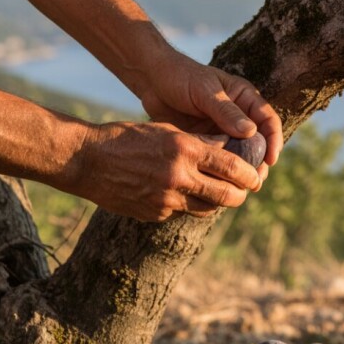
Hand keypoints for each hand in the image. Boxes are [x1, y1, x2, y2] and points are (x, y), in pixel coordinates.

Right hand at [70, 121, 260, 221]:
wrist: (86, 161)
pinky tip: (185, 195)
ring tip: (221, 195)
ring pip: (207, 208)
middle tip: (245, 192)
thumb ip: (197, 140)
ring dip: (217, 203)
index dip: (250, 175)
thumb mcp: (164, 129)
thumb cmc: (125, 137)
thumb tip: (227, 144)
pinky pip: (182, 211)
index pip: (231, 167)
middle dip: (240, 196)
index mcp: (184, 149)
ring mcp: (167, 199)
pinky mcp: (155, 214)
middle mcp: (179, 176)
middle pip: (226, 196)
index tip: (257, 178)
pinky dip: (189, 204)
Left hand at [139, 51, 282, 177]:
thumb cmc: (180, 77)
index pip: (268, 121)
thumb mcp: (204, 90)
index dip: (274, 141)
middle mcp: (239, 116)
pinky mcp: (209, 141)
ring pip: (241, 154)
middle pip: (259, 143)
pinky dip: (223, 171)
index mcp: (245, 98)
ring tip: (240, 186)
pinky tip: (220, 182)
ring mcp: (224, 130)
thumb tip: (252, 132)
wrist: (152, 81)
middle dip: (260, 162)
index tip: (270, 160)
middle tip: (256, 180)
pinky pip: (221, 159)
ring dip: (243, 170)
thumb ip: (226, 111)